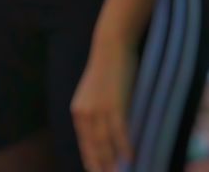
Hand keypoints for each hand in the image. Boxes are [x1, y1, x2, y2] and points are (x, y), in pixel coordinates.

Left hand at [72, 35, 136, 171]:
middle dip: (101, 166)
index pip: (83, 143)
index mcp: (78, 111)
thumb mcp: (95, 95)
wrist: (110, 47)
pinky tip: (131, 158)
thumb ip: (96, 114)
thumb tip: (105, 135)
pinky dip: (125, 147)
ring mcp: (99, 109)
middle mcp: (85, 112)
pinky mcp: (114, 105)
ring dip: (113, 162)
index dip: (90, 159)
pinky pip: (119, 132)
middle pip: (93, 147)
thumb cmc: (106, 72)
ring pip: (105, 143)